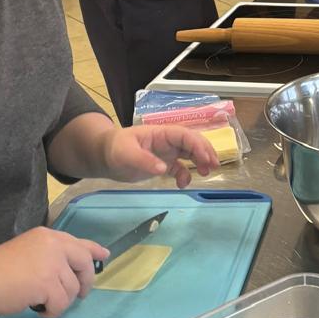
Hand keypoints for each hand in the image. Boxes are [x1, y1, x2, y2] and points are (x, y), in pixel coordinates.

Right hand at [0, 227, 108, 317]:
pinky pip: (61, 304)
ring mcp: (53, 263)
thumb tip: (68, 270)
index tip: (104, 255)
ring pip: (71, 289)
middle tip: (80, 295)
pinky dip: (51, 311)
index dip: (93, 250)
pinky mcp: (49, 283)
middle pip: (84, 263)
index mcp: (48, 236)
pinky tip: (38, 309)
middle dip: (85, 282)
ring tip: (40, 302)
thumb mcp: (27, 253)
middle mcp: (54, 245)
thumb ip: (48, 256)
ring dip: (59, 301)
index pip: (78, 242)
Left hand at [103, 122, 218, 189]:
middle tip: (213, 166)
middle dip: (205, 151)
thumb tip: (163, 169)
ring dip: (201, 161)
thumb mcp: (126, 153)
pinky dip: (185, 175)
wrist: (105, 157)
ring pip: (190, 154)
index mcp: (161, 133)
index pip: (185, 135)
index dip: (198, 145)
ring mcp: (166, 153)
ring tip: (207, 173)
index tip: (207, 158)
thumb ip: (144, 160)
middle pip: (192, 143)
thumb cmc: (115, 149)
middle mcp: (167, 141)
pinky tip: (183, 184)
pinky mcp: (163, 164)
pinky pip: (180, 168)